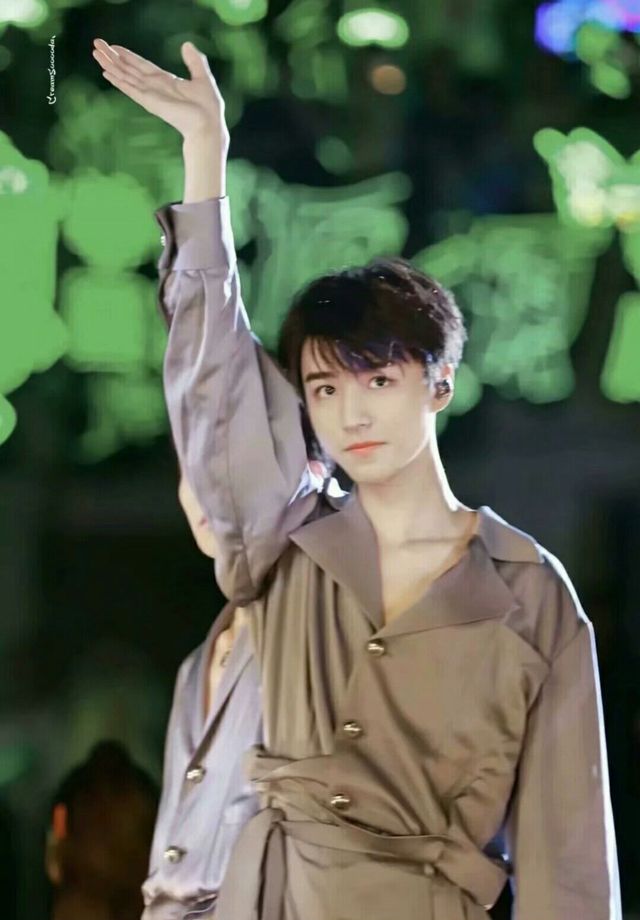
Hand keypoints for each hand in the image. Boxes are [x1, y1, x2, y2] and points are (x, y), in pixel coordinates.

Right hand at [91, 38, 229, 146]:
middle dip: (113, 57)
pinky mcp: (149, 101)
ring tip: (95, 54)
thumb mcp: (203, 77)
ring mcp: (150, 94)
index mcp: (166, 81)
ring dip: (110, 65)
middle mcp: (154, 87)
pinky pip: (131, 88)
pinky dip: (119, 81)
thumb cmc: (208, 107)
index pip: (142, 65)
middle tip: (96, 45)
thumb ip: (195, 61)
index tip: (114, 47)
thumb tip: (186, 44)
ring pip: (126, 76)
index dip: (128, 55)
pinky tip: (107, 73)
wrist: (208, 124)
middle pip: (129, 68)